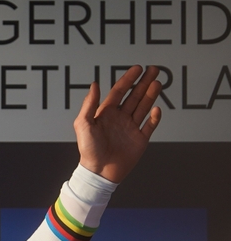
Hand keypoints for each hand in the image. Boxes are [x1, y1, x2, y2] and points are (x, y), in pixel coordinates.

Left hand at [74, 65, 162, 183]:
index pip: (119, 92)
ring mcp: (131, 128)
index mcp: (106, 114)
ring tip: (157, 82)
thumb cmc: (88, 150)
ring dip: (151, 95)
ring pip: (143, 107)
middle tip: (154, 69)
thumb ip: (89, 104)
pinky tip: (157, 108)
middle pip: (135, 96)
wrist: (99, 172)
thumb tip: (95, 84)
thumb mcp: (83, 125)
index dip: (128, 79)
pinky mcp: (140, 140)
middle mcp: (120, 119)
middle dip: (144, 82)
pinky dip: (155, 117)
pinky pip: (150, 126)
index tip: (138, 68)